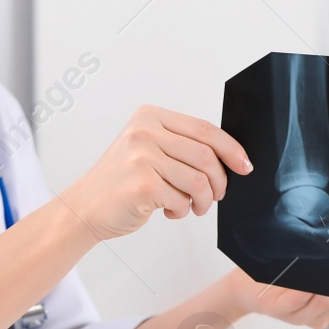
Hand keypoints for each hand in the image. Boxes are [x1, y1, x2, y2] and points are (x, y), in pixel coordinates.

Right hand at [64, 105, 252, 240]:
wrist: (84, 208)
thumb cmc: (121, 182)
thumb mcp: (147, 149)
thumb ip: (181, 146)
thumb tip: (230, 157)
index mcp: (150, 117)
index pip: (205, 129)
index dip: (231, 149)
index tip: (244, 166)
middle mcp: (144, 132)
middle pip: (206, 156)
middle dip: (219, 182)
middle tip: (216, 196)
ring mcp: (141, 157)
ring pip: (199, 181)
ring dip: (203, 201)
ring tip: (192, 207)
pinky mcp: (142, 184)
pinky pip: (182, 200)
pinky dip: (182, 211)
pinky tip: (169, 211)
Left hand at [220, 268, 328, 328]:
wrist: (241, 287)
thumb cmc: (277, 276)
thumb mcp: (311, 271)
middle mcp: (319, 314)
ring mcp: (300, 316)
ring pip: (324, 303)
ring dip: (327, 287)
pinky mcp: (279, 310)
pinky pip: (297, 302)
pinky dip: (303, 292)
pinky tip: (306, 282)